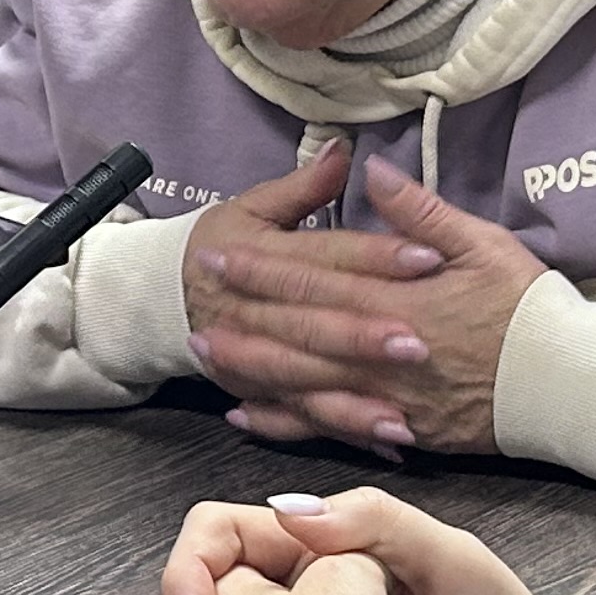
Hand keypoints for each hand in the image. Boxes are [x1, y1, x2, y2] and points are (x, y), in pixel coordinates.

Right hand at [176, 142, 444, 451]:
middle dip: (365, 337)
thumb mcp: (256, 208)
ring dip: (355, 402)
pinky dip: (345, 432)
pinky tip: (389, 442)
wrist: (166, 296)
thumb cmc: (224, 245)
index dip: (378, 256)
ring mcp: (261, 362)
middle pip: (317, 325)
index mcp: (268, 258)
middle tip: (419, 343)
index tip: (428, 257)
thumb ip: (304, 186)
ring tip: (404, 415)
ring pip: (310, 384)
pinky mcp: (266, 393)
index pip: (328, 257)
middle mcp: (262, 315)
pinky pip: (306, 419)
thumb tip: (343, 151)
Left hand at [190, 159, 545, 456]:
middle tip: (192, 315)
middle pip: (299, 337)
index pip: (316, 280)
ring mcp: (389, 400)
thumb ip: (421, 211)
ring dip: (253, 374)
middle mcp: (384, 355)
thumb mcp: (484, 244)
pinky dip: (288, 425)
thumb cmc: (530, 310)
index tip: (217, 257)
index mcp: (400, 301)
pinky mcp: (401, 432)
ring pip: (306, 387)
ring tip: (209, 361)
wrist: (568, 384)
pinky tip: (251, 417)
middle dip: (243, 324)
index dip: (263, 269)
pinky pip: (331, 430)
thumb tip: (372, 172)